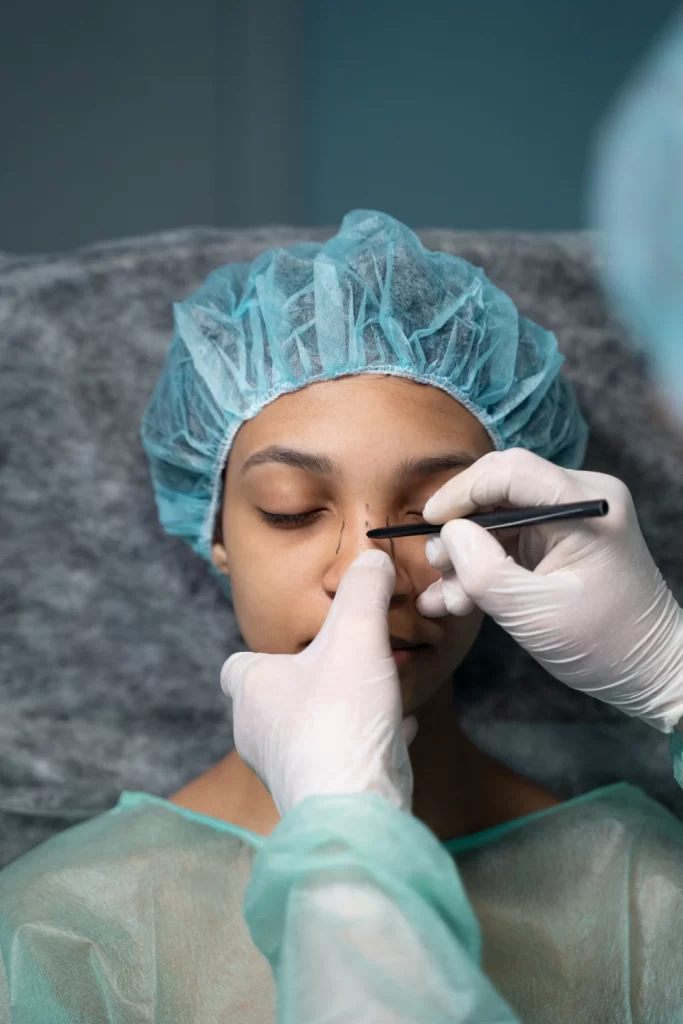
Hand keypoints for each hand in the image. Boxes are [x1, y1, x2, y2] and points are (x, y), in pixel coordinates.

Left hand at [221, 551, 416, 816]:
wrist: (353, 810)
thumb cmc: (340, 718)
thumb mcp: (357, 634)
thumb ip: (364, 590)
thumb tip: (372, 557)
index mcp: (253, 689)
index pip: (237, 666)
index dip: (266, 655)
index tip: (304, 647)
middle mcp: (257, 733)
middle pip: (278, 697)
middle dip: (315, 682)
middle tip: (353, 667)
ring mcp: (285, 770)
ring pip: (311, 729)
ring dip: (342, 712)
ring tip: (380, 699)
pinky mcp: (315, 797)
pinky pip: (338, 759)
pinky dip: (363, 743)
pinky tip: (398, 733)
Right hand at [416, 448, 682, 733]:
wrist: (647, 672)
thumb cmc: (604, 645)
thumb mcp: (535, 614)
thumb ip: (486, 572)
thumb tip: (448, 534)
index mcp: (587, 505)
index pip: (511, 471)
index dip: (462, 491)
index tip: (430, 523)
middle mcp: (579, 500)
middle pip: (499, 491)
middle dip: (460, 529)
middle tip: (435, 566)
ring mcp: (568, 521)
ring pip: (496, 519)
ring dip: (465, 556)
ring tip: (443, 596)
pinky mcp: (557, 543)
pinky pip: (507, 541)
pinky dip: (480, 567)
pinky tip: (454, 598)